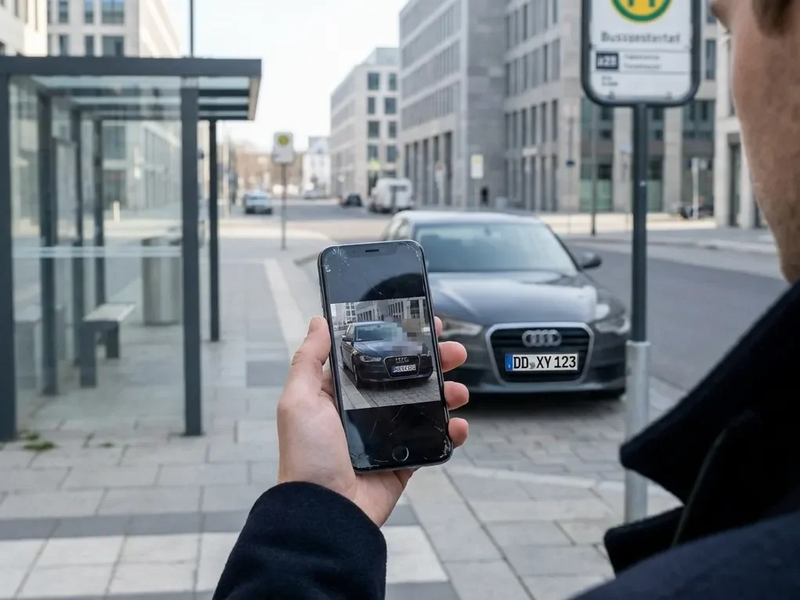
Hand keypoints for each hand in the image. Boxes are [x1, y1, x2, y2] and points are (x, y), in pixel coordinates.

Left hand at [277, 316, 468, 525]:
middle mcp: (364, 410)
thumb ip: (309, 360)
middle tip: (452, 351)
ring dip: (448, 393)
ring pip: (425, 404)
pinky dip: (451, 431)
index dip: (397, 338)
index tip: (421, 324)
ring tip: (459, 391)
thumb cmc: (306, 456)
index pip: (373, 356)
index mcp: (339, 393)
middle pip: (406, 376)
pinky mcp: (404, 459)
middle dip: (433, 361)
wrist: (325, 512)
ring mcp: (386, 434)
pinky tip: (458, 424)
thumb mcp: (299, 400)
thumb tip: (318, 322)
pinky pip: (433, 440)